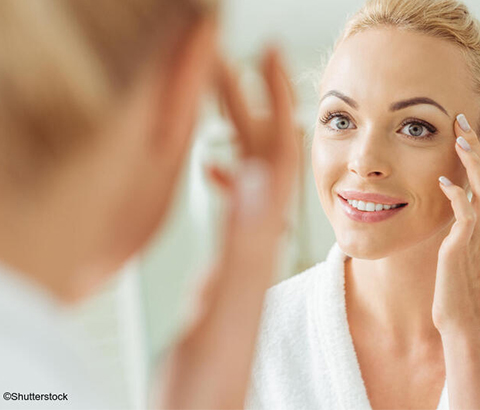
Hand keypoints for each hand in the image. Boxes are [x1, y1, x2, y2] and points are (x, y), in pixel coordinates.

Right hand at [157, 48, 298, 408]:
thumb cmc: (208, 379)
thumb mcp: (222, 310)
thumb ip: (244, 248)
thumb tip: (263, 181)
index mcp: (257, 245)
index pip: (278, 159)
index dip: (276, 104)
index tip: (270, 58)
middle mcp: (256, 242)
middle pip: (263, 159)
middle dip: (248, 105)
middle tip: (230, 62)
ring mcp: (243, 250)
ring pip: (251, 176)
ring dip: (238, 134)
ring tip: (221, 102)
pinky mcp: (230, 263)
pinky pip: (238, 206)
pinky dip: (228, 177)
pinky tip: (216, 169)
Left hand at [433, 113, 479, 336]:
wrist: (464, 319)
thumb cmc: (458, 286)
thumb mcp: (459, 248)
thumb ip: (459, 225)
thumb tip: (451, 201)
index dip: (475, 155)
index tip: (462, 133)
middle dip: (475, 147)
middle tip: (461, 121)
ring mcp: (479, 233)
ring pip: (479, 189)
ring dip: (470, 163)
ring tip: (459, 139)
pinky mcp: (464, 245)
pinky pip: (465, 214)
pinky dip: (455, 195)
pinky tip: (442, 180)